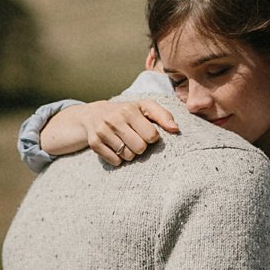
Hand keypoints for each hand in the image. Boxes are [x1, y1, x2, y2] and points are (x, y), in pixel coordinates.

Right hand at [42, 98, 177, 166]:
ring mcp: (103, 131)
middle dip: (141, 146)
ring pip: (128, 156)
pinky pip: (115, 162)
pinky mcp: (94, 143)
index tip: (147, 132)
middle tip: (135, 138)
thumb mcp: (144, 107)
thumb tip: (176, 129)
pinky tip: (115, 147)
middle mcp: (114, 119)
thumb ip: (163, 116)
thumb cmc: (126, 112)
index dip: (152, 137)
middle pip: (140, 148)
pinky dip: (118, 159)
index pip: (152, 135)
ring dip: (130, 153)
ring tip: (125, 142)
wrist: (93, 114)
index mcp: (129, 109)